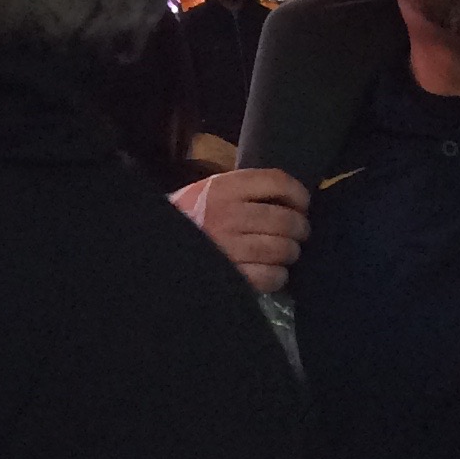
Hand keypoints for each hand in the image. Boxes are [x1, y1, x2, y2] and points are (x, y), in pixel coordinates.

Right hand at [172, 165, 310, 292]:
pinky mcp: (234, 276)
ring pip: (283, 248)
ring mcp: (232, 247)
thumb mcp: (208, 190)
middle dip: (300, 228)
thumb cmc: (187, 217)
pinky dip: (279, 275)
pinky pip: (273, 276)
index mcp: (224, 187)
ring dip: (291, 252)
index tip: (302, 204)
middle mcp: (230, 214)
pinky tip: (272, 271)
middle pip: (285, 219)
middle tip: (298, 232)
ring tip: (285, 252)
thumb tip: (285, 194)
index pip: (277, 181)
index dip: (298, 193)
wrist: (156, 248)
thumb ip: (241, 188)